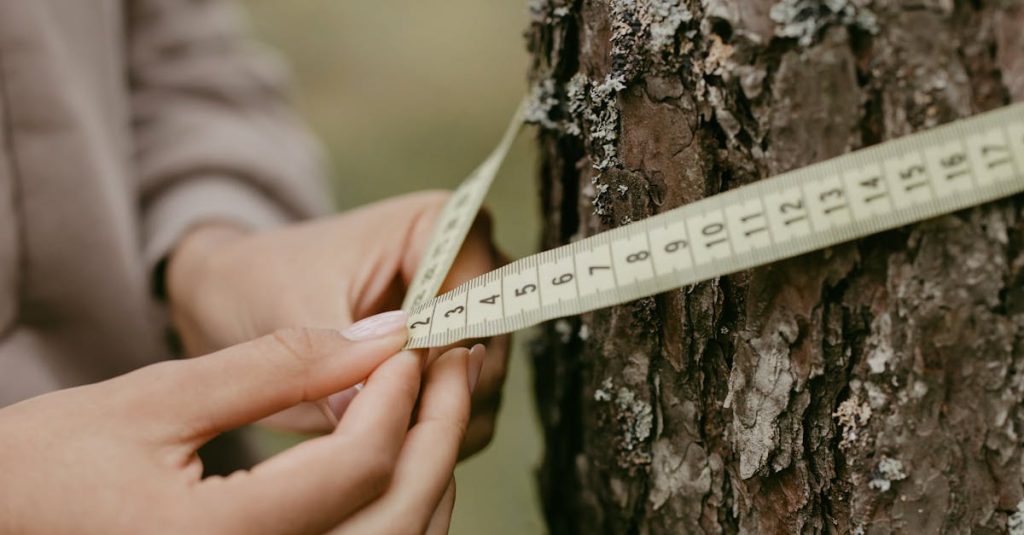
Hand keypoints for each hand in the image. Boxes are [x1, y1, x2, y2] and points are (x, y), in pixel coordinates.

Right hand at [0, 323, 481, 533]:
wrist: (3, 523)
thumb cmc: (46, 469)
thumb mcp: (155, 401)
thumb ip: (276, 367)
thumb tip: (378, 335)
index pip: (359, 467)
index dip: (401, 395)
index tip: (412, 342)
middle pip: (399, 513)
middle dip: (439, 429)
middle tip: (450, 362)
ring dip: (430, 469)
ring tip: (433, 397)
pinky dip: (401, 505)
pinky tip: (399, 453)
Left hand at [167, 191, 508, 455]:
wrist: (240, 296)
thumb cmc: (265, 280)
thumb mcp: (291, 309)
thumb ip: (332, 355)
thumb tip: (359, 414)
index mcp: (439, 224)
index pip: (475, 298)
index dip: (440, 354)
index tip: (391, 389)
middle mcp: (467, 266)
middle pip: (492, 344)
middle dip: (440, 394)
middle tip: (381, 423)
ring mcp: (464, 317)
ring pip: (484, 385)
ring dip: (438, 420)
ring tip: (376, 435)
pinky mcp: (451, 362)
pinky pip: (465, 409)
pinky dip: (430, 434)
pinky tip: (384, 441)